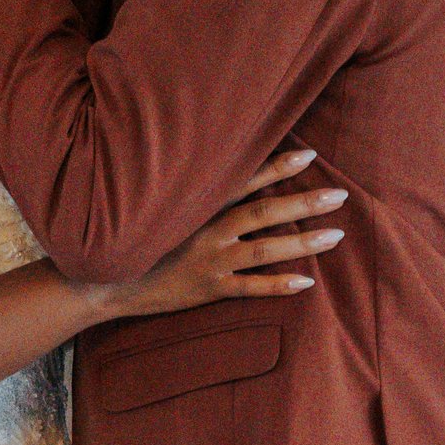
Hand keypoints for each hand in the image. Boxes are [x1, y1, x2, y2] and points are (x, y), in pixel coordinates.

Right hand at [99, 151, 346, 319]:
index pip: (245, 180)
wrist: (106, 280)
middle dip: (303, 203)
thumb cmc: (137, 238)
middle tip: (339, 195)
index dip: (277, 166)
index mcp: (199, 205)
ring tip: (336, 235)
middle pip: (264, 213)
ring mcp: (210, 261)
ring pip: (265, 249)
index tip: (309, 154)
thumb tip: (225, 172)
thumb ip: (194, 192)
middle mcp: (207, 230)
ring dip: (302, 242)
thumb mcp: (163, 207)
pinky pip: (250, 288)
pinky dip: (278, 285)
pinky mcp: (208, 289)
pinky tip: (306, 282)